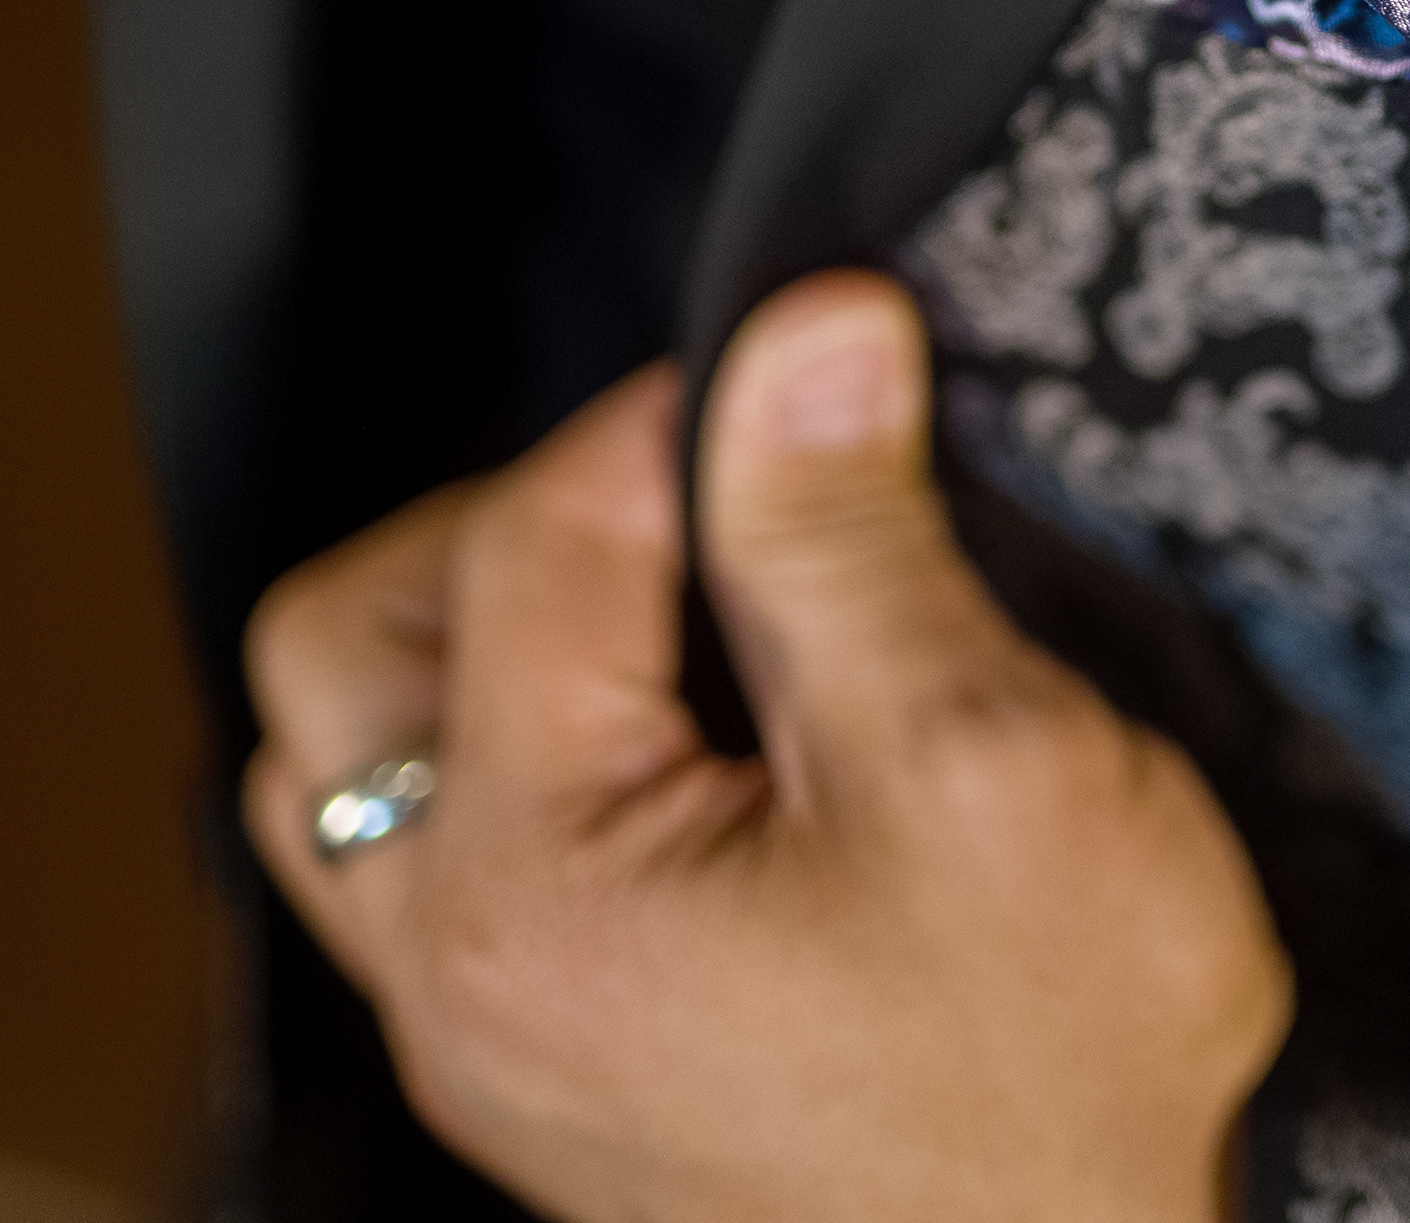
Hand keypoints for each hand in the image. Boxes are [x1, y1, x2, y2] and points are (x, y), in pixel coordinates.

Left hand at [242, 272, 1291, 1222]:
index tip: (815, 375)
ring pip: (363, 755)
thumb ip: (850, 538)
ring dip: (491, 642)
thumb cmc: (1058, 1075)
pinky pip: (443, 861)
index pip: (528, 536)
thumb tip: (804, 333)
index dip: (677, 415)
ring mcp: (486, 1039)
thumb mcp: (986, 761)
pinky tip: (691, 747)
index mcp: (535, 884)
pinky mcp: (546, 1076)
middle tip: (713, 499)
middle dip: (521, 521)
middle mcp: (455, 972)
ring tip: (684, 619)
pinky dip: (526, 755)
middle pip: (351, 644)